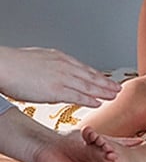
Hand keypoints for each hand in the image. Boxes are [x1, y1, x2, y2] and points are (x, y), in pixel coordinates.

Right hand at [0, 46, 120, 105]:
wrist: (6, 65)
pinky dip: (90, 99)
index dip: (98, 76)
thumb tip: (55, 72)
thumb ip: (52, 66)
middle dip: (106, 83)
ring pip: (89, 86)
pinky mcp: (56, 90)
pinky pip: (78, 96)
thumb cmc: (17, 63)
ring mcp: (62, 78)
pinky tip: (98, 102)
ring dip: (103, 91)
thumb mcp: (40, 59)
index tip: (107, 80)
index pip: (85, 69)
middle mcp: (66, 67)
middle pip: (91, 76)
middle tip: (118, 89)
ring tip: (114, 96)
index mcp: (62, 59)